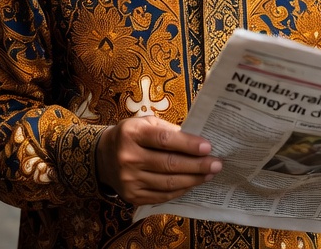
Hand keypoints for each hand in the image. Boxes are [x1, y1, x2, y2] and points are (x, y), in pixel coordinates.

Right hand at [97, 115, 220, 204]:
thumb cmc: (131, 135)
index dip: (188, 144)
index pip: (164, 140)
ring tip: (209, 174)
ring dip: (193, 179)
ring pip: (168, 183)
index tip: (208, 147)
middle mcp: (127, 158)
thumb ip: (168, 130)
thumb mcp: (145, 123)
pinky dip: (180, 190)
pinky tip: (192, 184)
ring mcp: (129, 180)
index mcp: (131, 133)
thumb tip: (197, 142)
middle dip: (197, 165)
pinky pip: (162, 196)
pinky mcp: (132, 196)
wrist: (103, 156)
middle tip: (216, 164)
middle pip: (169, 164)